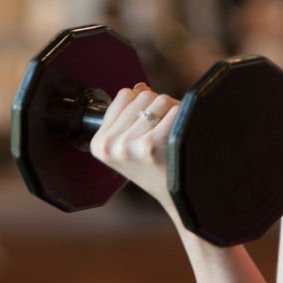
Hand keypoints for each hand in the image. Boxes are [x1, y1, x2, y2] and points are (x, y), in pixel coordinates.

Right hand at [89, 82, 181, 211]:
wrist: (177, 196)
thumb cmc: (156, 167)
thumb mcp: (131, 143)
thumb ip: (130, 114)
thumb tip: (139, 86)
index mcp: (99, 143)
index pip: (124, 95)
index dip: (142, 103)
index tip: (148, 123)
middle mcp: (110, 145)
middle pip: (142, 95)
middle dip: (158, 105)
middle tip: (165, 128)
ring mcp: (129, 146)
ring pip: (159, 100)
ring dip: (172, 110)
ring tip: (173, 132)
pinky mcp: (151, 146)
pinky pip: (173, 110)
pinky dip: (183, 116)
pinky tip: (181, 134)